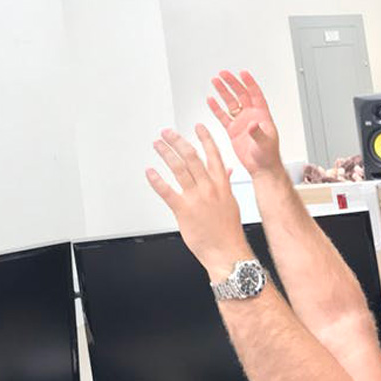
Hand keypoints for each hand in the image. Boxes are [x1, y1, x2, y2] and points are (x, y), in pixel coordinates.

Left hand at [146, 124, 249, 280]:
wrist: (227, 253)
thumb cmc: (228, 231)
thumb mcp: (230, 202)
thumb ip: (226, 183)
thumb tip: (227, 170)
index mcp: (222, 185)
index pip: (214, 155)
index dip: (205, 138)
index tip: (197, 127)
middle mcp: (209, 188)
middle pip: (192, 157)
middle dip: (178, 141)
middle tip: (167, 133)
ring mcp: (196, 198)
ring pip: (179, 169)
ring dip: (166, 154)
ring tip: (158, 145)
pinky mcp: (184, 210)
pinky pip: (167, 191)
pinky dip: (157, 180)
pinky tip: (150, 172)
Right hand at [207, 70, 282, 179]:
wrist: (261, 168)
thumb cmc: (268, 156)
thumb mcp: (266, 143)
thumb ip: (258, 133)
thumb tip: (252, 124)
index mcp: (262, 115)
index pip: (255, 94)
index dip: (249, 83)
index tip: (243, 73)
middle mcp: (251, 116)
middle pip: (241, 94)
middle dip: (232, 83)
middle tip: (223, 74)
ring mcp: (241, 122)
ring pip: (231, 102)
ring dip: (223, 92)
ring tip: (215, 81)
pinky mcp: (233, 130)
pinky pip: (223, 116)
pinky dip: (216, 108)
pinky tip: (211, 100)